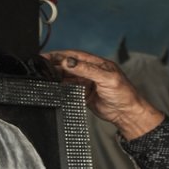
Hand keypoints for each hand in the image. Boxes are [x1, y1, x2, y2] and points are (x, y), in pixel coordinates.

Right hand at [43, 49, 164, 138]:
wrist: (127, 114)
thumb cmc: (125, 94)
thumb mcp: (107, 78)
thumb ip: (87, 70)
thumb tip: (69, 62)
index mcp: (97, 64)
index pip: (74, 56)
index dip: (60, 55)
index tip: (46, 56)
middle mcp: (90, 72)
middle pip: (68, 66)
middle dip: (54, 65)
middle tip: (41, 67)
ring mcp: (86, 83)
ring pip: (67, 78)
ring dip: (56, 77)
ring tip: (44, 78)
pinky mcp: (84, 95)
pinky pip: (69, 90)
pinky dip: (61, 89)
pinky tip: (53, 88)